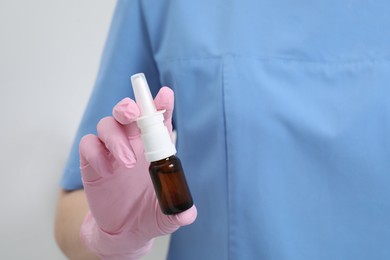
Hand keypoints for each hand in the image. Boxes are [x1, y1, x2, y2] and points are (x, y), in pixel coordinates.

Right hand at [79, 87, 196, 258]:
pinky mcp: (92, 163)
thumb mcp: (167, 217)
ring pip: (107, 124)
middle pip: (128, 112)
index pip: (158, 120)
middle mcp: (133, 143)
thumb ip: (179, 213)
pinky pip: (88, 145)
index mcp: (155, 148)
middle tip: (133, 115)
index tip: (166, 95)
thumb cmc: (149, 215)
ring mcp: (111, 151)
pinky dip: (95, 153)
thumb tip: (187, 214)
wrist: (123, 233)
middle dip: (129, 107)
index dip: (161, 104)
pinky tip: (106, 171)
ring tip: (127, 162)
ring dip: (116, 138)